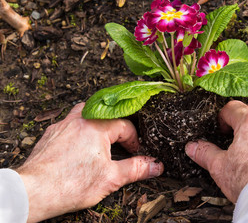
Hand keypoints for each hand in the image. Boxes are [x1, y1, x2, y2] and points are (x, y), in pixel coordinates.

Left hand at [16, 103, 162, 222]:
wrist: (35, 191)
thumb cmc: (69, 184)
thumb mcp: (111, 178)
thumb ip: (136, 169)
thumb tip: (155, 165)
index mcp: (97, 125)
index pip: (126, 126)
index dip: (135, 141)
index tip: (136, 153)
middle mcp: (80, 119)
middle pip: (107, 115)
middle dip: (118, 130)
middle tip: (123, 146)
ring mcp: (63, 124)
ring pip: (87, 114)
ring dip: (99, 125)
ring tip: (104, 142)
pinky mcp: (51, 134)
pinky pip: (71, 124)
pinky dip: (81, 131)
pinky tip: (82, 147)